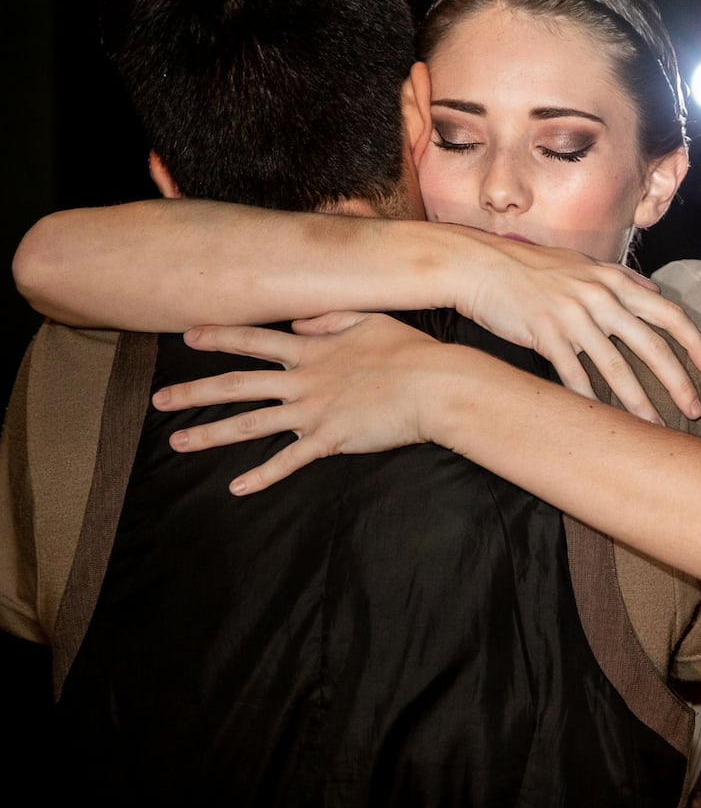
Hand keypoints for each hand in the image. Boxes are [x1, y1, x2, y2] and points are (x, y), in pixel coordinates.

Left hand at [153, 312, 445, 494]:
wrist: (434, 386)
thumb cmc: (411, 352)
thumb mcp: (371, 319)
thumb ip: (330, 318)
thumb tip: (299, 321)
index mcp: (312, 350)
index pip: (254, 340)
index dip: (219, 336)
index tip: (188, 335)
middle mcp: (302, 381)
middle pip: (236, 385)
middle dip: (193, 392)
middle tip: (159, 400)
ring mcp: (312, 412)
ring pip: (249, 425)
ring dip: (210, 434)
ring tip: (178, 442)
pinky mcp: (328, 440)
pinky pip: (287, 462)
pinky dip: (261, 476)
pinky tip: (236, 489)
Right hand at [456, 235, 700, 423]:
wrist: (482, 265)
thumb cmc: (534, 268)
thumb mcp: (585, 263)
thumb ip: (623, 279)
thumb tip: (655, 294)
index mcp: (614, 280)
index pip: (670, 313)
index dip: (693, 344)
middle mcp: (600, 297)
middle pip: (652, 346)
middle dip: (678, 382)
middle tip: (692, 411)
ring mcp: (573, 315)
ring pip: (616, 367)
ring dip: (639, 402)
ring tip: (655, 427)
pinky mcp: (545, 333)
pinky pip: (573, 374)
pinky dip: (589, 400)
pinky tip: (601, 423)